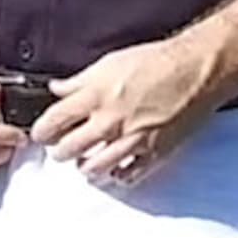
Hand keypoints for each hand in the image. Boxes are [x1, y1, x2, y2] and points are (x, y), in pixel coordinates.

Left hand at [33, 36, 221, 184]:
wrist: (196, 70)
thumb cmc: (156, 61)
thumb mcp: (110, 62)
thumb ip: (79, 81)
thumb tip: (57, 89)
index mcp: (96, 95)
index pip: (53, 121)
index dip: (41, 130)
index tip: (42, 133)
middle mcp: (110, 121)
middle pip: (68, 150)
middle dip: (59, 151)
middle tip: (61, 148)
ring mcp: (131, 141)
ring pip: (93, 168)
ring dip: (85, 166)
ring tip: (85, 160)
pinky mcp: (153, 154)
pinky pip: (127, 176)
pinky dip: (117, 175)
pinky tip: (115, 167)